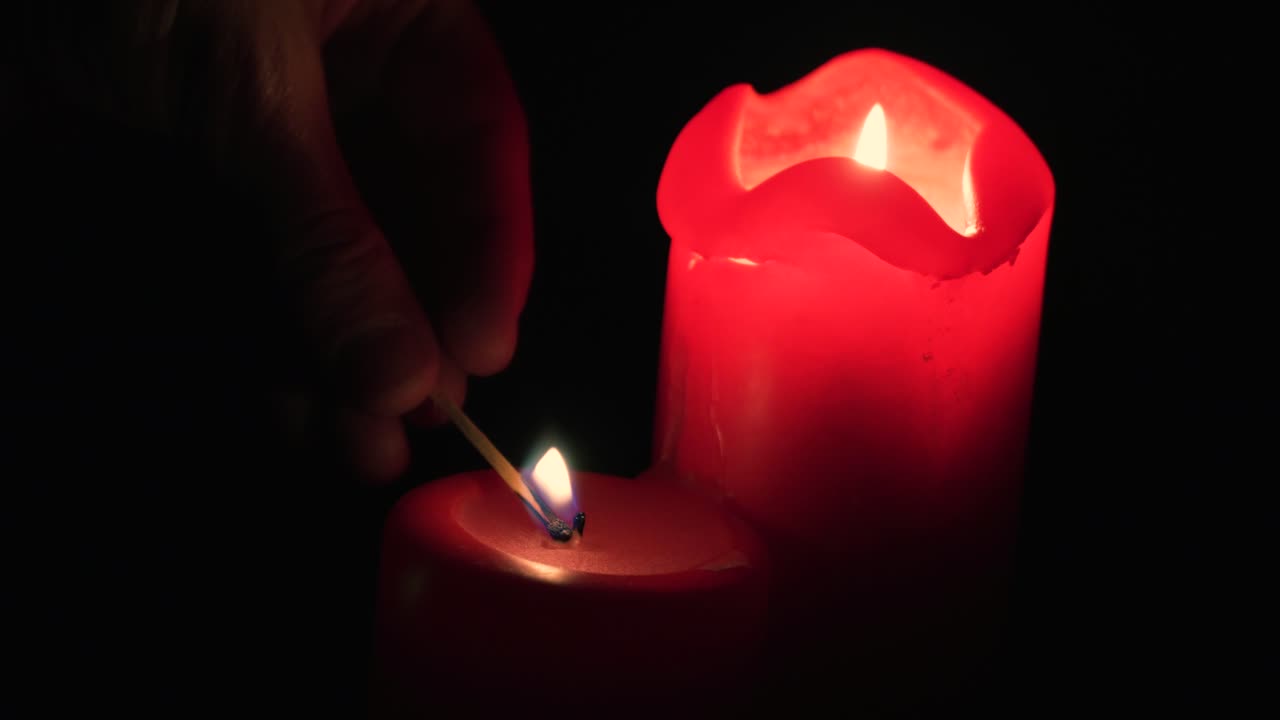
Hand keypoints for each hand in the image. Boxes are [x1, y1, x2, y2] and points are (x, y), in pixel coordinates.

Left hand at [14, 0, 532, 481]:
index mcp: (399, 21)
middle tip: (424, 412)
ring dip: (353, 357)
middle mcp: (356, 89)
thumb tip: (400, 368)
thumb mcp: (248, 76)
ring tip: (364, 439)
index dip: (490, 251)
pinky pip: (261, 286)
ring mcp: (279, 149)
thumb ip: (326, 225)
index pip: (480, 142)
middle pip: (418, 222)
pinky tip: (295, 407)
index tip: (481, 346)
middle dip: (420, 325)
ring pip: (343, 269)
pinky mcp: (209, 203)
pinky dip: (275, 349)